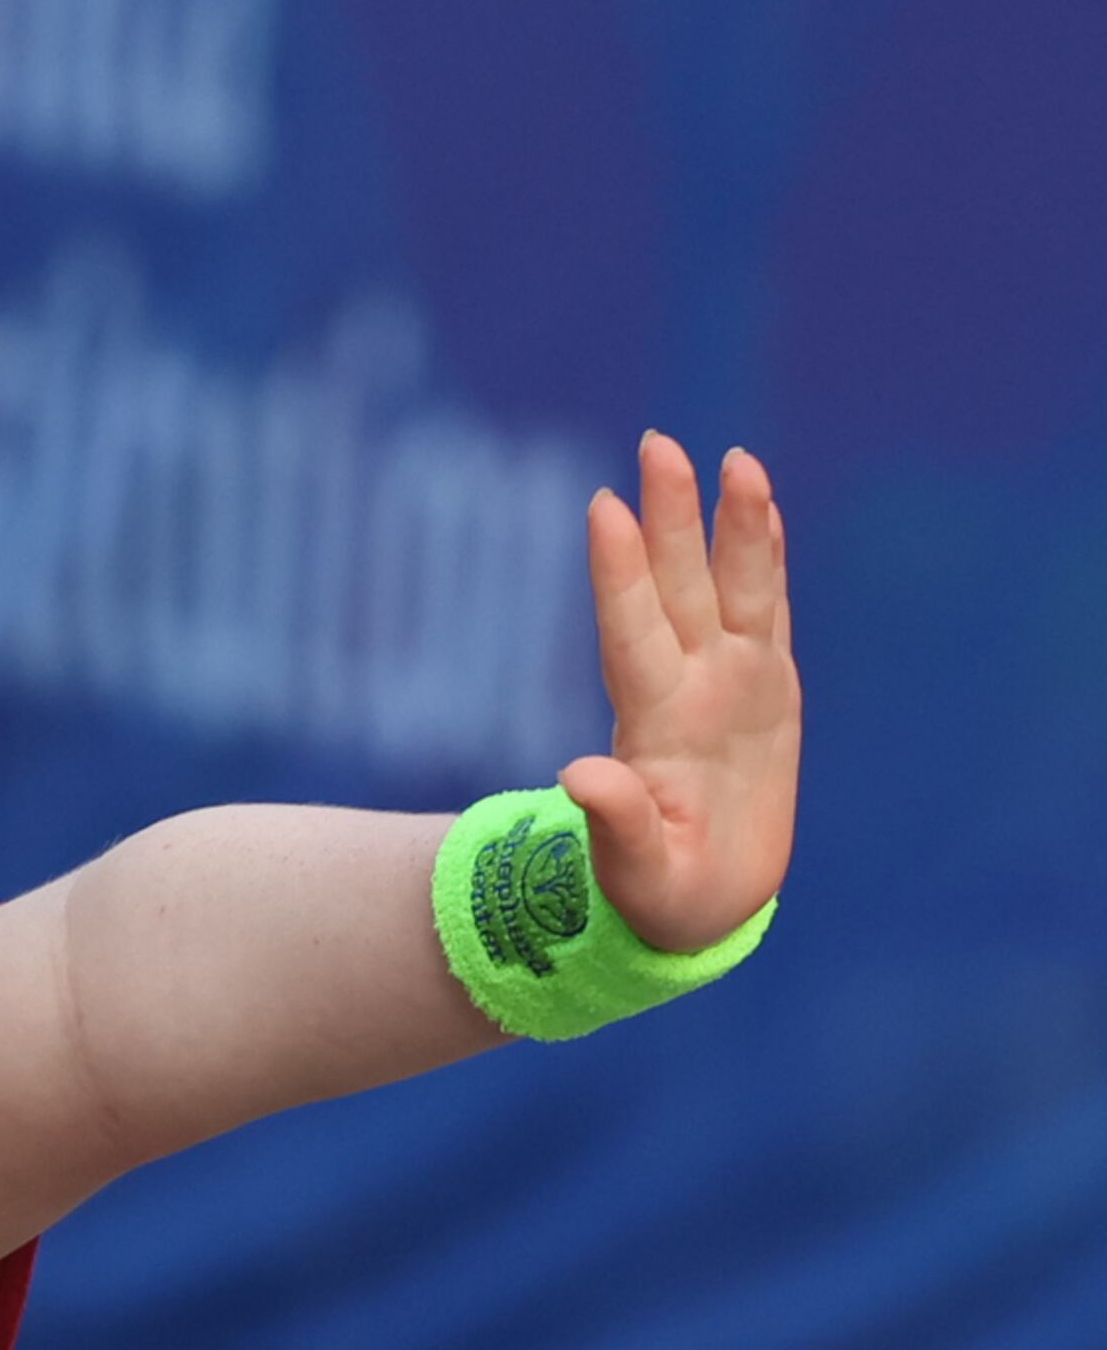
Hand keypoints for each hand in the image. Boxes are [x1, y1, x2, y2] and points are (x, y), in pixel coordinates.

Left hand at [561, 432, 797, 948]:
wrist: (694, 906)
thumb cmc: (658, 901)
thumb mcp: (638, 877)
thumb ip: (617, 827)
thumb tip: (579, 777)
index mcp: (655, 731)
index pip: (632, 636)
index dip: (620, 576)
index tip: (604, 508)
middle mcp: (689, 692)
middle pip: (679, 590)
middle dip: (672, 520)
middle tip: (657, 443)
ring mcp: (730, 686)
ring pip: (731, 589)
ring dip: (730, 526)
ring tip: (733, 458)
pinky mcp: (769, 694)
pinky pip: (769, 614)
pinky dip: (768, 563)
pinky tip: (763, 510)